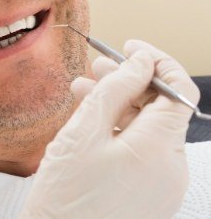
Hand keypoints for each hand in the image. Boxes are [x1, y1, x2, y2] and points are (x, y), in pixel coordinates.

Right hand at [20, 40, 199, 218]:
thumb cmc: (66, 194)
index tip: (129, 49)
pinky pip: (142, 150)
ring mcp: (163, 183)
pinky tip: (91, 121)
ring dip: (120, 105)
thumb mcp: (84, 131)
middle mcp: (171, 167)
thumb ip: (116, 89)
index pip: (178, 90)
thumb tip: (140, 62)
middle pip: (161, 108)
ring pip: (148, 128)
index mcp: (159, 149)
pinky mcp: (150, 193)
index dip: (156, 62)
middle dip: (130, 82)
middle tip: (97, 66)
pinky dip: (120, 130)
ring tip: (83, 90)